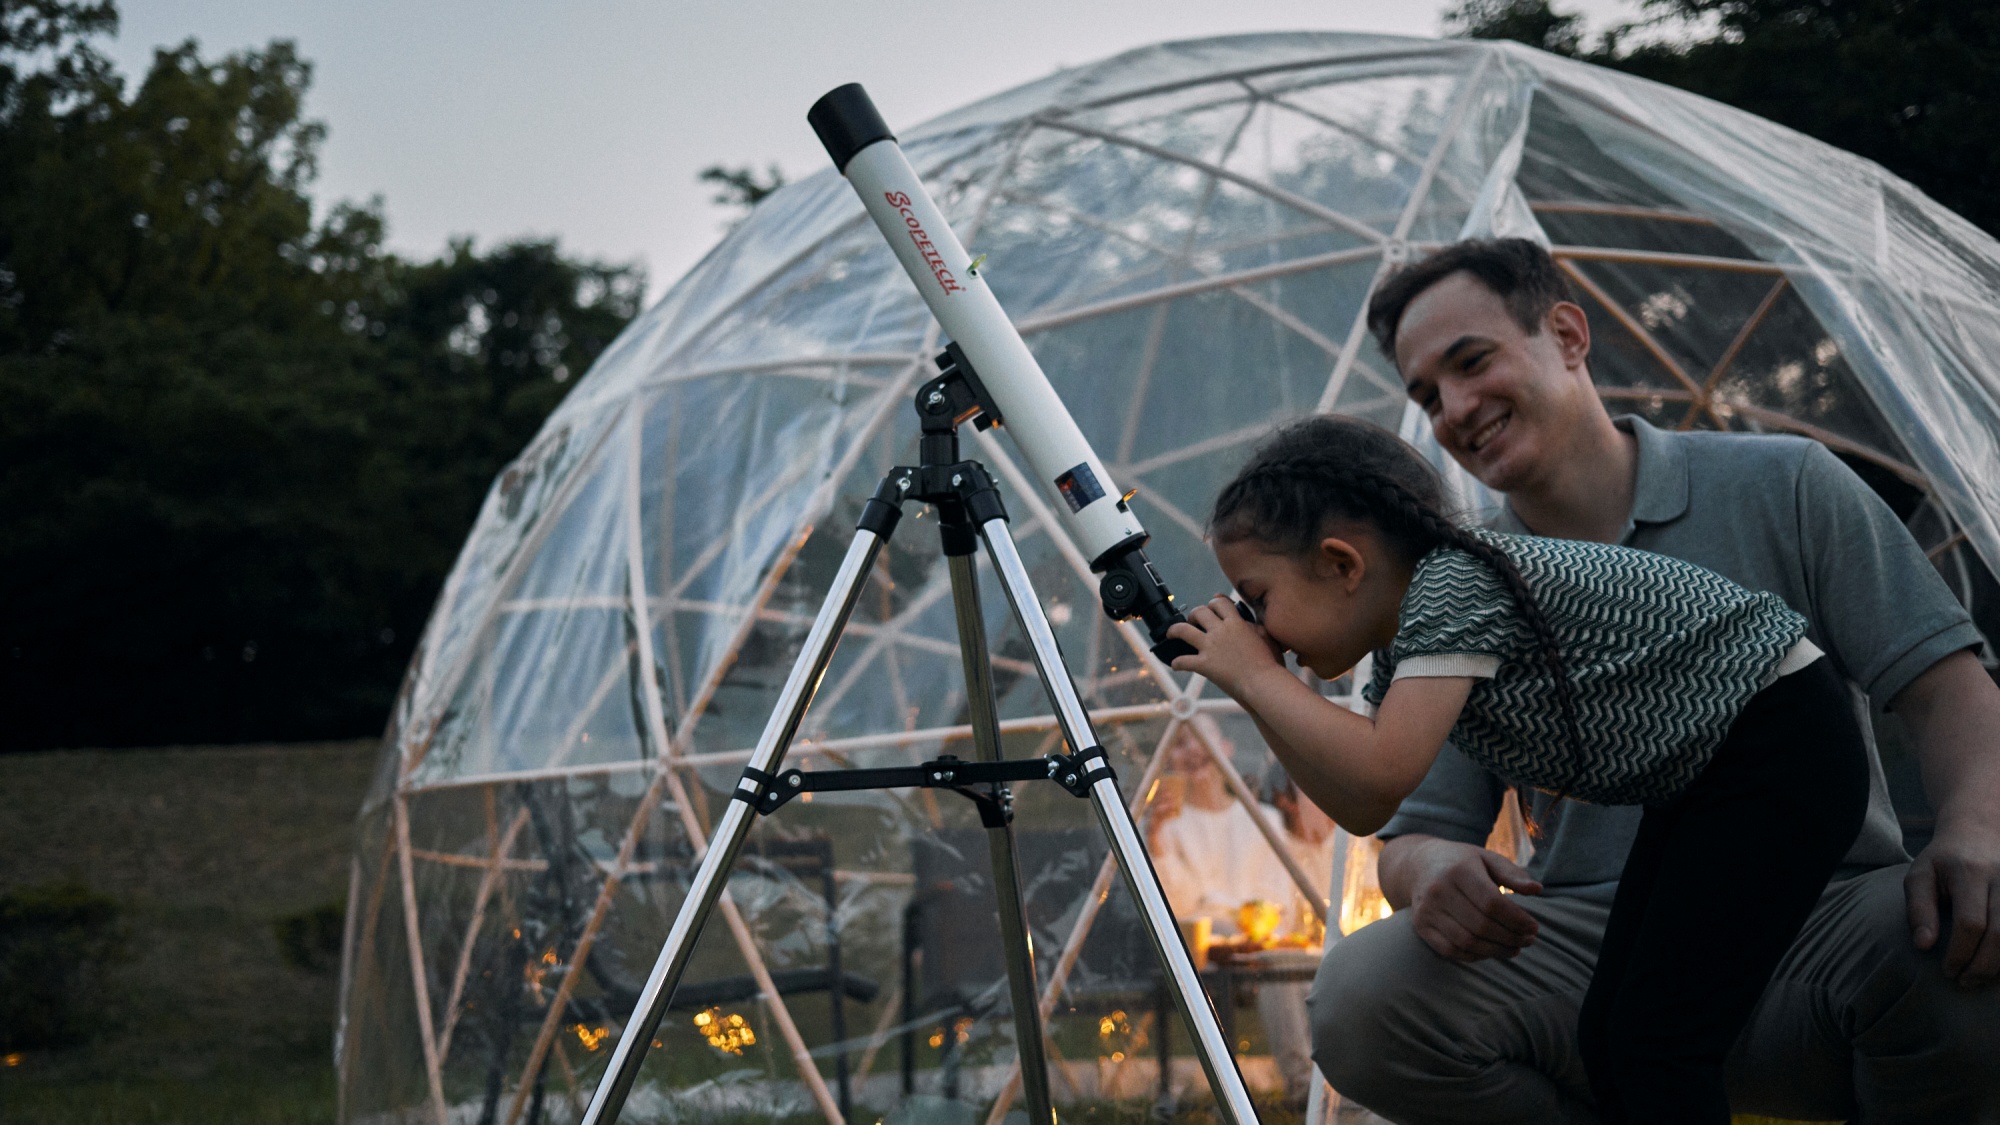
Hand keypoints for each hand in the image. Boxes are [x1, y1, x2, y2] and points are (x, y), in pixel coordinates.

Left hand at [1166, 596, 1283, 695]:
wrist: (1263, 683)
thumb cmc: (1270, 663)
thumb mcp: (1266, 637)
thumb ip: (1253, 624)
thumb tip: (1244, 619)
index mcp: (1236, 622)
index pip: (1219, 602)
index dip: (1213, 603)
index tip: (1211, 608)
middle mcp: (1220, 631)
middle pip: (1199, 612)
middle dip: (1194, 615)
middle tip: (1194, 622)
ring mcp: (1210, 647)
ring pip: (1183, 630)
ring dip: (1174, 630)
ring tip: (1172, 634)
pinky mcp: (1204, 665)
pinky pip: (1183, 661)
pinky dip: (1177, 662)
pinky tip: (1175, 664)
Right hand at [1393, 836, 1543, 961]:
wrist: (1419, 864)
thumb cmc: (1462, 862)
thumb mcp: (1487, 859)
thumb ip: (1512, 874)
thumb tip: (1537, 889)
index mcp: (1459, 870)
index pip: (1492, 903)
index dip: (1517, 920)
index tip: (1534, 927)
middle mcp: (1439, 890)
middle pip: (1481, 925)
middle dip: (1510, 938)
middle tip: (1528, 940)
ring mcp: (1426, 910)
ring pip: (1467, 942)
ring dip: (1496, 951)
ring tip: (1514, 949)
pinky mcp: (1420, 926)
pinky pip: (1450, 950)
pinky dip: (1474, 956)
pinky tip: (1490, 950)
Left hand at [1906, 812, 1999, 987]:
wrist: (1979, 830)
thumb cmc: (1944, 859)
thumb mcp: (1920, 875)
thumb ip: (1919, 909)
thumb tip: (1923, 946)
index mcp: (1970, 872)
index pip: (1971, 923)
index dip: (1960, 953)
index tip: (1946, 971)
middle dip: (1983, 966)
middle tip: (1964, 982)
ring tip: (1979, 979)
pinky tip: (1997, 967)